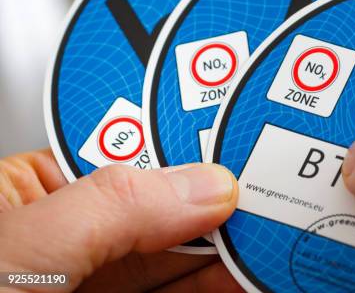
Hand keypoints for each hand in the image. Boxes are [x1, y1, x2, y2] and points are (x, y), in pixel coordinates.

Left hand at [0, 150, 240, 291]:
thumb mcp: (28, 245)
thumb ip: (118, 205)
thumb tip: (206, 184)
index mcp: (34, 190)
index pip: (121, 146)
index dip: (179, 139)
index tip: (234, 140)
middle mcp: (70, 232)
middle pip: (160, 200)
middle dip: (214, 195)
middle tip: (262, 191)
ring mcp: (94, 279)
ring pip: (175, 250)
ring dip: (224, 242)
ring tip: (264, 232)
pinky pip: (176, 290)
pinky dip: (213, 281)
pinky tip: (237, 272)